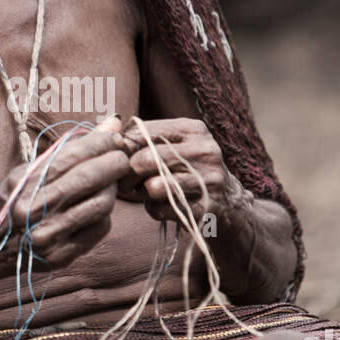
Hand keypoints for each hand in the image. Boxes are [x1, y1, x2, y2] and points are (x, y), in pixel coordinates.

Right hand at [0, 116, 130, 269]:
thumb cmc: (9, 202)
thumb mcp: (25, 172)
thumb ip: (66, 151)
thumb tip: (110, 126)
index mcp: (24, 183)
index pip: (73, 155)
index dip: (101, 142)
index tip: (114, 135)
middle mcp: (35, 209)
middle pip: (91, 178)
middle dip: (115, 161)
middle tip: (121, 156)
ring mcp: (49, 235)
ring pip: (101, 203)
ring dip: (112, 187)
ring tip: (108, 181)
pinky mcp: (62, 255)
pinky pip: (100, 228)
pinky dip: (104, 213)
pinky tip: (96, 207)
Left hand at [116, 117, 248, 232]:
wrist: (231, 203)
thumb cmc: (189, 171)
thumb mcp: (176, 146)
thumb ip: (145, 138)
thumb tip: (107, 132)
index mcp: (193, 129)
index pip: (144, 132)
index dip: (122, 148)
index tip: (116, 161)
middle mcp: (205, 150)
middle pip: (146, 159)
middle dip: (127, 175)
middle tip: (123, 184)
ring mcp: (209, 179)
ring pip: (154, 187)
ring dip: (142, 194)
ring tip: (146, 193)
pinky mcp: (207, 207)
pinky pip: (164, 210)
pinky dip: (155, 210)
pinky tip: (163, 207)